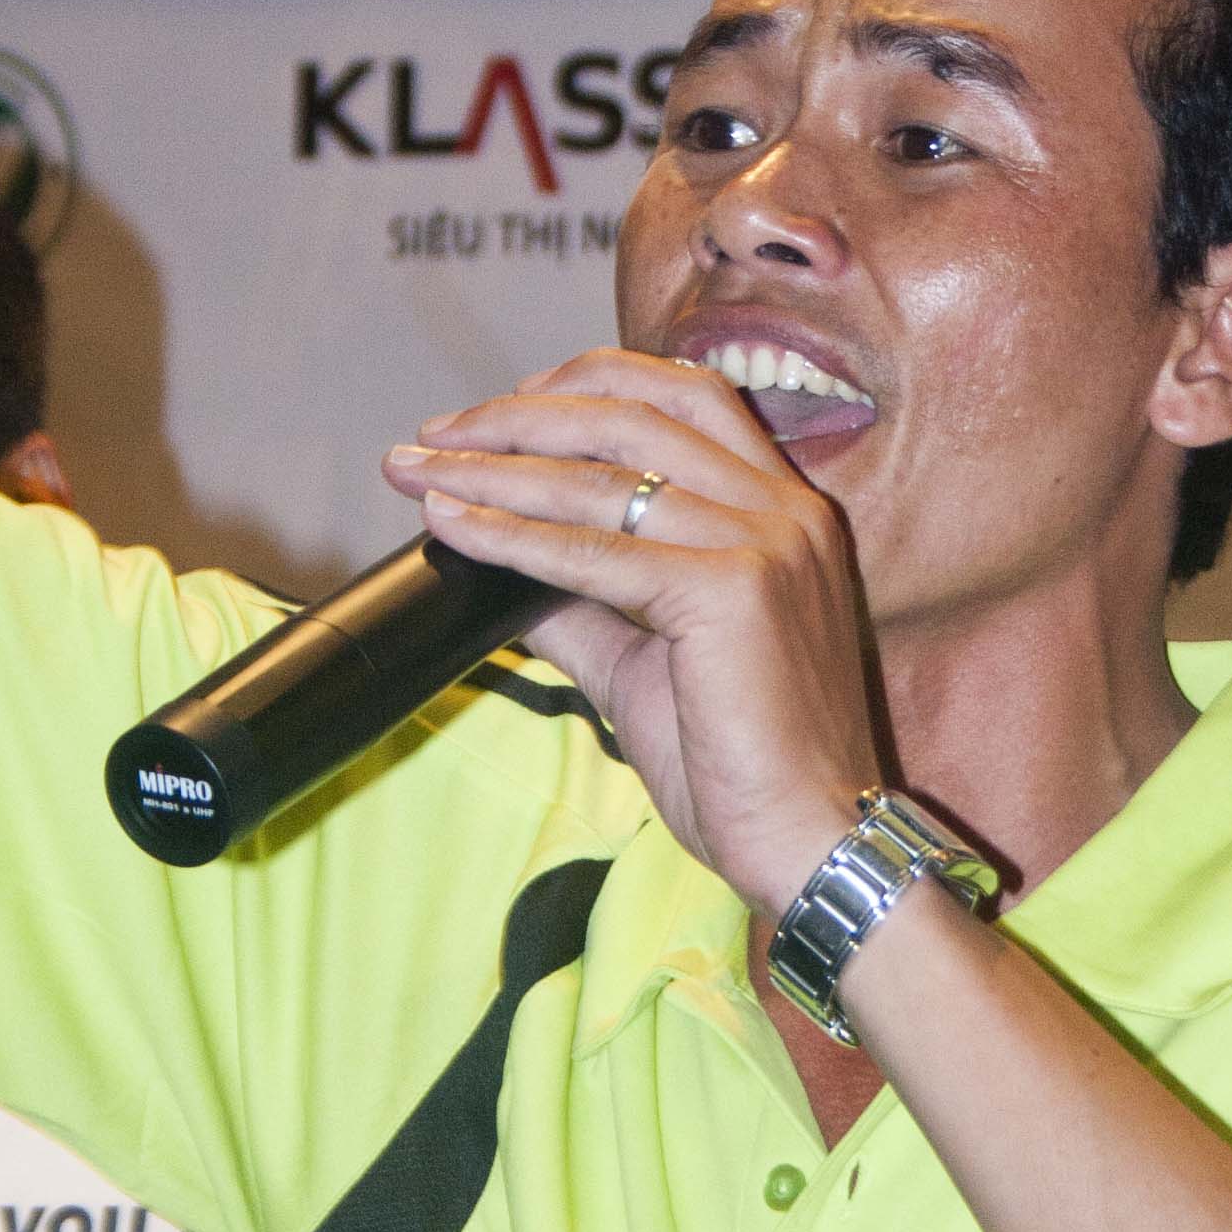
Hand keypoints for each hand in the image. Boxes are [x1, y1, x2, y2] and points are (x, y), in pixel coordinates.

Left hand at [383, 348, 878, 912]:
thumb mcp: (649, 666)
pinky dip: (515, 535)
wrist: (812, 844)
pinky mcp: (733, 592)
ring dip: (497, 465)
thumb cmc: (744, 767)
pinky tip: (456, 527)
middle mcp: (785, 510)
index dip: (583, 387)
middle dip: (520, 413)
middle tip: (433, 438)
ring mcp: (766, 543)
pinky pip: (599, 552)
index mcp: (783, 512)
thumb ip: (587, 608)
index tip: (499, 417)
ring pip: (607, 475)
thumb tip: (503, 571)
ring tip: (419, 472)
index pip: (682, 396)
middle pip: (636, 409)